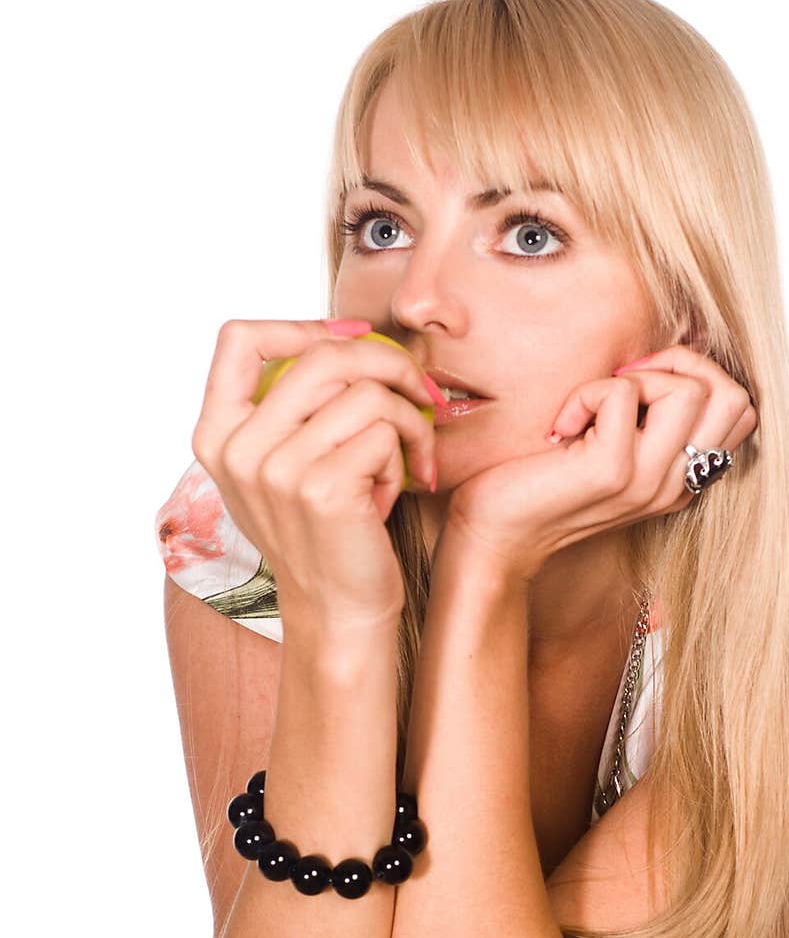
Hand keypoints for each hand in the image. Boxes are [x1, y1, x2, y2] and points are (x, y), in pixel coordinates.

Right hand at [191, 319, 436, 628]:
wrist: (338, 612)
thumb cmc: (324, 534)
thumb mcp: (282, 468)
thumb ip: (287, 407)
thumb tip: (344, 334)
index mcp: (216, 435)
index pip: (238, 338)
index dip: (303, 324)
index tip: (353, 337)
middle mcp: (237, 449)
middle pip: (323, 354)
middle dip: (390, 364)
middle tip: (422, 393)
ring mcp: (276, 469)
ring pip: (367, 393)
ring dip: (408, 422)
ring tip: (406, 460)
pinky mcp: (323, 488)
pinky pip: (386, 432)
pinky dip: (406, 457)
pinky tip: (395, 492)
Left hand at [444, 345, 757, 582]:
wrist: (497, 539)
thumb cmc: (541, 485)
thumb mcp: (609, 446)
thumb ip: (647, 417)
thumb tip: (666, 355)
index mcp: (681, 478)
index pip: (742, 411)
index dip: (699, 375)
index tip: (641, 384)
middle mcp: (676, 484)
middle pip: (735, 396)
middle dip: (681, 364)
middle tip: (625, 381)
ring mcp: (649, 481)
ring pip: (691, 390)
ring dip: (637, 377)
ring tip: (595, 404)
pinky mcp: (613, 471)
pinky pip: (624, 392)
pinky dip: (588, 392)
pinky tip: (562, 427)